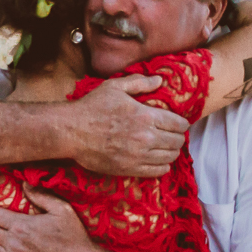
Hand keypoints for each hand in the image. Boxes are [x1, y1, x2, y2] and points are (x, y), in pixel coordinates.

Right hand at [70, 75, 187, 177]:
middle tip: (171, 135)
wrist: (70, 131)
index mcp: (145, 116)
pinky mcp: (129, 169)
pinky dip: (162, 166)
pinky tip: (157, 160)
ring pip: (169, 157)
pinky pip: (157, 171)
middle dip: (177, 137)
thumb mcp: (114, 87)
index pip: (179, 124)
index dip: (181, 123)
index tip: (177, 123)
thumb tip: (160, 80)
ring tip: (165, 147)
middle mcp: (146, 137)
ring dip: (171, 152)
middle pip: (177, 142)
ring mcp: (138, 156)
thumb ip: (139, 83)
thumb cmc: (91, 107)